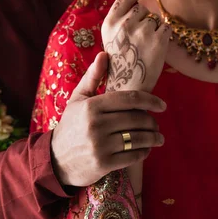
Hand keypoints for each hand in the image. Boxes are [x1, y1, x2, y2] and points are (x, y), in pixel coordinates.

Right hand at [51, 53, 166, 186]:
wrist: (55, 159)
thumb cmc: (71, 125)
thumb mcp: (77, 99)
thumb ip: (92, 77)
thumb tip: (104, 54)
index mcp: (91, 106)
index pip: (130, 99)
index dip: (150, 101)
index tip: (162, 105)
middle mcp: (96, 125)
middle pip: (137, 119)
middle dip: (151, 122)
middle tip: (156, 124)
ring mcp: (100, 145)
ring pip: (138, 138)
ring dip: (153, 138)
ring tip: (158, 137)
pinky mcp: (103, 164)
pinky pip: (133, 156)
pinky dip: (144, 152)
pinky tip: (146, 149)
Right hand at [102, 0, 170, 92]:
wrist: (128, 87)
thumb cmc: (121, 63)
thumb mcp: (112, 39)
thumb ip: (120, 21)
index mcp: (110, 24)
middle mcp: (125, 25)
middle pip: (142, 8)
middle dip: (146, 19)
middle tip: (142, 38)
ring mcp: (142, 32)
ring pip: (156, 19)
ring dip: (156, 29)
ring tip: (148, 46)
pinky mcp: (158, 40)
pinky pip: (167, 28)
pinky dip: (165, 36)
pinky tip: (157, 48)